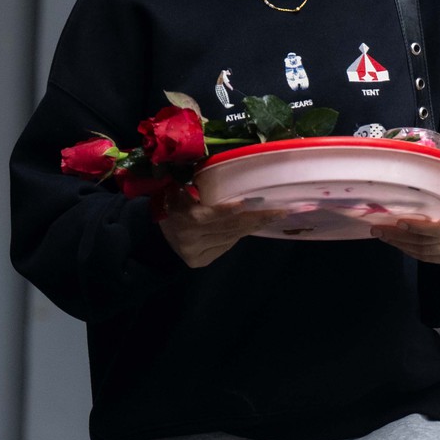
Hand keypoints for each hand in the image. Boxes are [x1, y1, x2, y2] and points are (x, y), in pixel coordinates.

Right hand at [159, 197, 285, 268]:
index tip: (249, 203)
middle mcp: (189, 238)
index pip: (212, 215)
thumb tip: (236, 178)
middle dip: (258, 219)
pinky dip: (238, 236)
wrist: (157, 229)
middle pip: (230, 227)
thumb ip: (202, 189)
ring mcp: (194, 252)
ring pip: (231, 237)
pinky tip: (250, 226)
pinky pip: (225, 246)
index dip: (229, 210)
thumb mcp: (183, 191)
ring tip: (272, 216)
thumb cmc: (175, 202)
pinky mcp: (198, 261)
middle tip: (282, 211)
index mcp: (184, 216)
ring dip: (252, 226)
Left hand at [374, 180, 439, 264]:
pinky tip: (399, 243)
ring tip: (383, 235)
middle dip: (399, 237)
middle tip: (378, 228)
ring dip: (401, 245)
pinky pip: (430, 259)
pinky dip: (411, 252)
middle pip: (427, 242)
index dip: (416, 227)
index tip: (397, 220)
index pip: (439, 228)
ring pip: (426, 252)